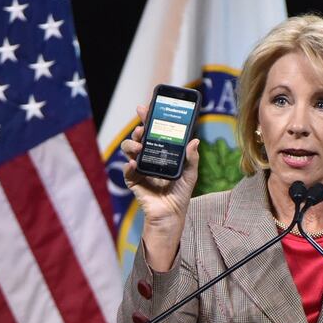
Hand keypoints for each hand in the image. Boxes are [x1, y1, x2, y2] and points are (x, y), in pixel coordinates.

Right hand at [121, 105, 199, 230]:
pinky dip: (129, 167)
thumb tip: (195, 141)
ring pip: (129, 151)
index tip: (145, 108)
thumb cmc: (181, 193)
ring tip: (140, 146)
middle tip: (142, 128)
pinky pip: (127, 172)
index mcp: (160, 152)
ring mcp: (139, 169)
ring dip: (131, 145)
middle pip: (138, 138)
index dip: (147, 119)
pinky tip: (134, 164)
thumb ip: (192, 158)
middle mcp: (148, 157)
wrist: (172, 214)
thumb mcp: (190, 173)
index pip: (152, 132)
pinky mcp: (134, 182)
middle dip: (137, 130)